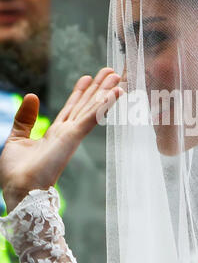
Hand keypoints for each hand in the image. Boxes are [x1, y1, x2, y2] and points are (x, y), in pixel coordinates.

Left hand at [0, 67, 122, 212]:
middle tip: (111, 72)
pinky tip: (114, 93)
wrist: (19, 191)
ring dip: (105, 92)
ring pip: (92, 108)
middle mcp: (67, 132)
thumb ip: (25, 118)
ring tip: (116, 76)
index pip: (71, 108)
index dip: (80, 92)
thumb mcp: (16, 138)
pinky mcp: (73, 138)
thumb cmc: (16, 173)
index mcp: (55, 132)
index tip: (87, 78)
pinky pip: (91, 117)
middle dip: (98, 88)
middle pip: (86, 104)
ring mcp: (72, 134)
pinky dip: (104, 105)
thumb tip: (32, 96)